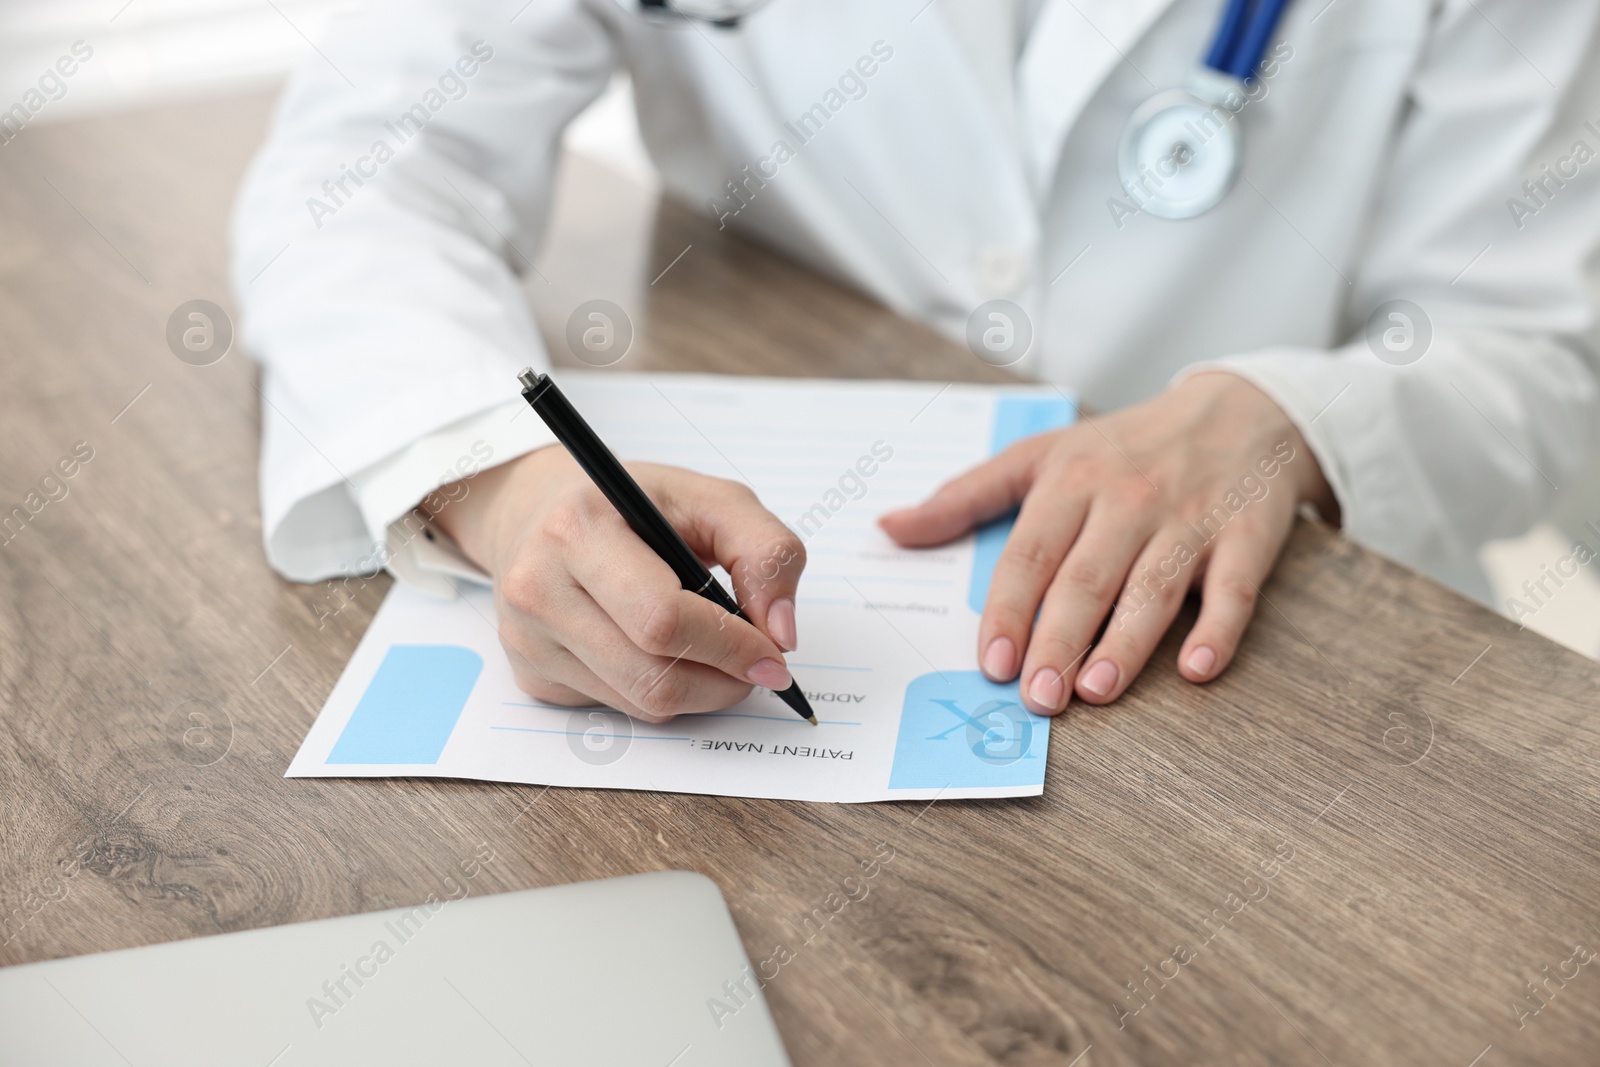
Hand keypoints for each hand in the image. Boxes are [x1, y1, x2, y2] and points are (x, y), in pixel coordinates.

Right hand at [433, 448, 805, 720]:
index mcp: (576, 530)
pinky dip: (659, 691)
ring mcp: (527, 640)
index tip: (774, 653)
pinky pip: (619, 709)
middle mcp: (537, 589)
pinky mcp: (532, 677)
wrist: (542, 511)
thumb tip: (782, 633)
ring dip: (700, 690)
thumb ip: (766, 550)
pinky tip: (658, 650)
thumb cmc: (634, 505)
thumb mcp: (711, 499)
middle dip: (724, 680)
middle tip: (756, 663)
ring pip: (641, 703)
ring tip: (715, 651)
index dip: (731, 645)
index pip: (663, 619)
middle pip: (653, 675)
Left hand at [879, 372, 1336, 715]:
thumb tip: (888, 528)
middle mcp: (1129, 498)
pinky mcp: (1247, 535)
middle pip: (1088, 576)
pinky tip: (1196, 668)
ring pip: (1154, 586)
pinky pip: (1234, 589)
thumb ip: (965, 496)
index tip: (992, 663)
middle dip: (1059, 638)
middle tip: (1037, 697)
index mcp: (1072, 480)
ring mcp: (1191, 518)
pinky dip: (1218, 628)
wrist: (1242, 410)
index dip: (1010, 609)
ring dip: (1126, 642)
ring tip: (1095, 690)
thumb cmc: (1125, 446)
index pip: (1031, 553)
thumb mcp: (1041, 455)